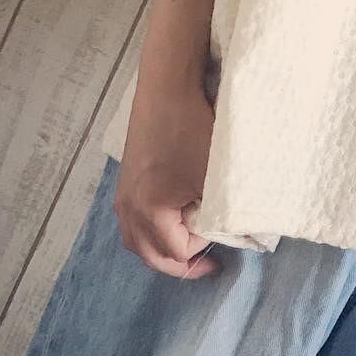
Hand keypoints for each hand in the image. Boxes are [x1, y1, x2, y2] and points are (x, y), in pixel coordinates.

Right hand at [114, 79, 218, 278]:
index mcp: (150, 211)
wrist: (168, 90)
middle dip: (180, 264)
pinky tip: (167, 226)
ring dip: (160, 251)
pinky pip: (130, 223)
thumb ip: (221, 214)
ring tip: (186, 250)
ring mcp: (122, 195)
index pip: (178, 251)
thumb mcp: (214, 178)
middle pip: (151, 255)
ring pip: (136, 241)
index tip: (223, 234)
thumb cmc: (193, 131)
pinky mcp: (124, 182)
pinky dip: (148, 233)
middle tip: (209, 266)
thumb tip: (232, 235)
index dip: (204, 248)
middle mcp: (129, 208)